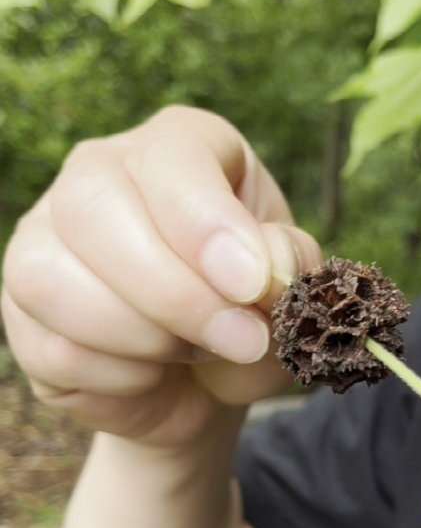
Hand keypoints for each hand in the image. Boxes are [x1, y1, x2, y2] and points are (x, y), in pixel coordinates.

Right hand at [1, 106, 322, 446]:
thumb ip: (288, 264)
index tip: (251, 285)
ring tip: (195, 353)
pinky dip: (119, 378)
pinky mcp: (22, 311)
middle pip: (93, 207)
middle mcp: (96, 175)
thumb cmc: (248, 315)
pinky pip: (55, 347)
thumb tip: (264, 265)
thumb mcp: (288, 288)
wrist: (207, 381)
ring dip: (144, 337)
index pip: (169, 158)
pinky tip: (151, 373)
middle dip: (175, 292)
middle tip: (241, 340)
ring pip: (54, 280)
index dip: (207, 224)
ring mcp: (44, 241)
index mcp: (176, 146)